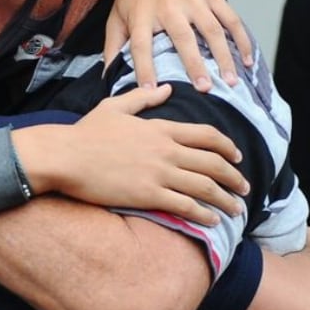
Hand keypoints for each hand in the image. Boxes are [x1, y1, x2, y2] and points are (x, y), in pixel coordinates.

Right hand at [11, 85, 247, 223]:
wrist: (64, 156)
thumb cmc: (85, 133)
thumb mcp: (115, 107)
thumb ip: (143, 97)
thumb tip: (166, 89)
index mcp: (160, 128)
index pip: (206, 136)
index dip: (227, 147)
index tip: (237, 157)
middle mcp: (166, 150)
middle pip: (213, 163)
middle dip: (234, 178)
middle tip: (244, 189)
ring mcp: (159, 174)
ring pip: (205, 187)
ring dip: (225, 200)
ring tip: (236, 210)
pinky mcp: (148, 195)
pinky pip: (185, 206)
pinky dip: (203, 214)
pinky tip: (212, 220)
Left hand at [105, 0, 252, 90]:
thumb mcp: (116, 16)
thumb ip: (112, 47)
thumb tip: (107, 78)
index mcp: (142, 15)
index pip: (141, 45)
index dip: (144, 68)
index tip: (150, 91)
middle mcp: (168, 7)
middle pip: (182, 37)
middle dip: (194, 63)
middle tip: (204, 89)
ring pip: (212, 29)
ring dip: (223, 56)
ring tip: (230, 82)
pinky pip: (230, 17)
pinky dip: (242, 38)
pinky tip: (248, 60)